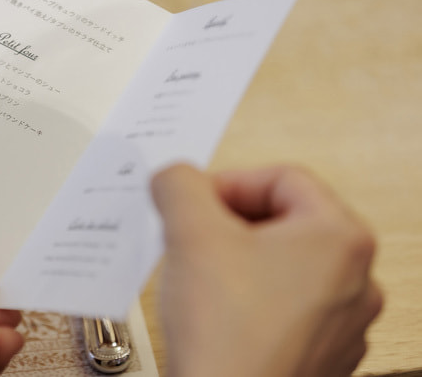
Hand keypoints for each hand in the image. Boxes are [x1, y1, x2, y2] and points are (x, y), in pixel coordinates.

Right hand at [151, 164, 381, 376]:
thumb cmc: (227, 336)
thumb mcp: (190, 232)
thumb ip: (180, 184)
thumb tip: (175, 177)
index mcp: (341, 238)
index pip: (281, 178)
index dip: (228, 182)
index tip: (194, 201)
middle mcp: (355, 280)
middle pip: (284, 221)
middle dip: (228, 222)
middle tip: (192, 234)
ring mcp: (340, 322)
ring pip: (280, 264)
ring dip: (235, 259)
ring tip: (201, 274)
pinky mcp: (318, 354)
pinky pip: (281, 305)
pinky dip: (247, 298)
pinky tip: (217, 312)